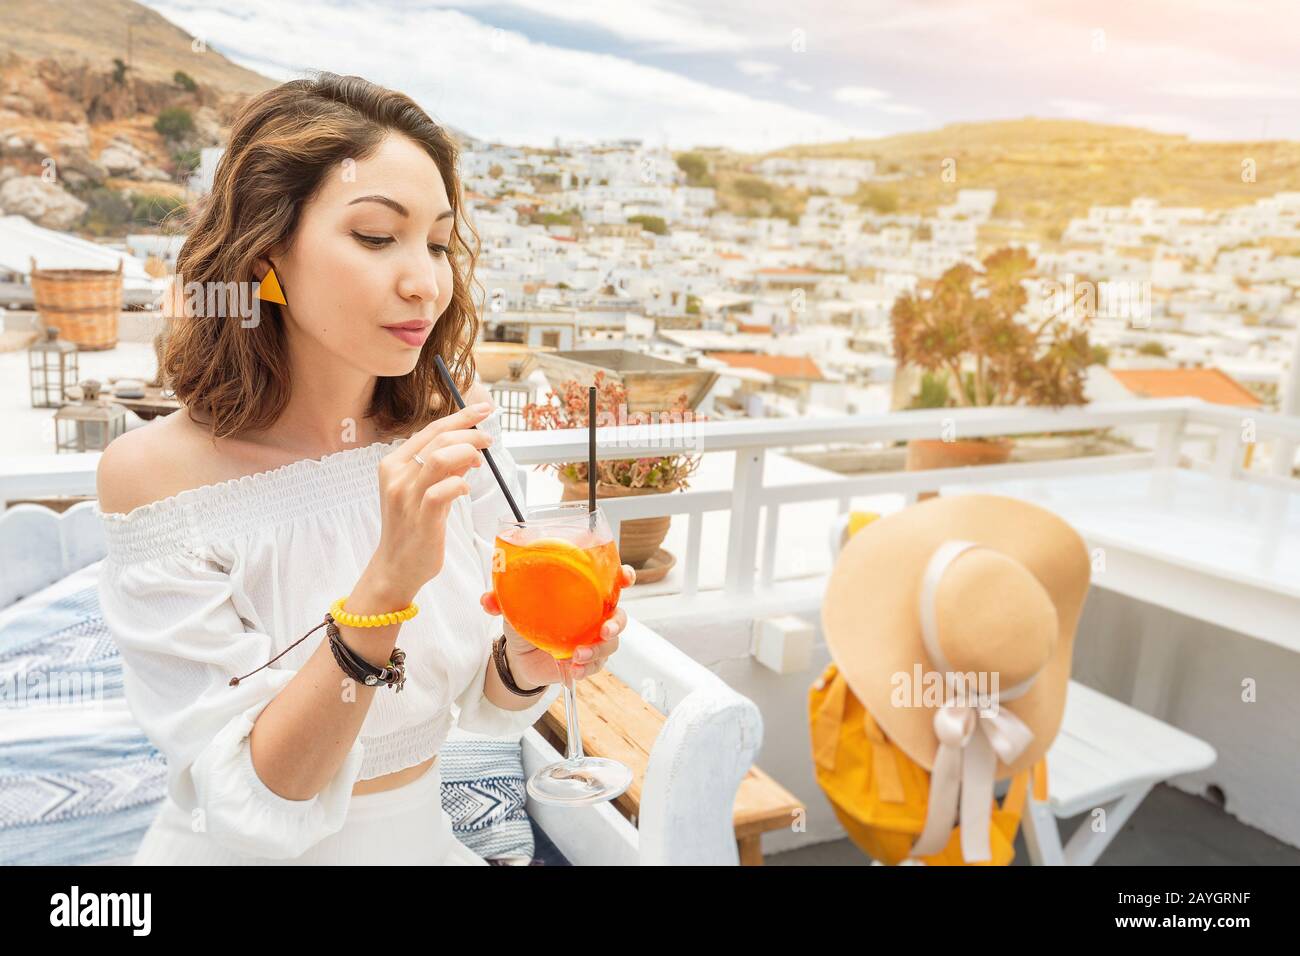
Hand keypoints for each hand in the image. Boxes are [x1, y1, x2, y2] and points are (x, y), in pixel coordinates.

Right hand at [368, 401, 495, 598]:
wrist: (396, 565)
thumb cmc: (412, 526)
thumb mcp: (424, 489)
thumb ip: (444, 468)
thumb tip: (470, 447)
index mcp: (393, 464)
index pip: (430, 430)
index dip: (460, 417)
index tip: (484, 410)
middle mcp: (396, 476)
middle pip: (439, 439)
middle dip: (470, 433)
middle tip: (489, 439)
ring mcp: (407, 497)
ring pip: (439, 459)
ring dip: (467, 453)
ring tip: (480, 461)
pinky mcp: (421, 518)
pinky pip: (443, 491)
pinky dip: (460, 484)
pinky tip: (466, 489)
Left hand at [480, 564, 636, 687]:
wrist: (519, 659)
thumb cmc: (525, 623)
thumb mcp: (514, 609)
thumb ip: (502, 601)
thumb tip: (487, 600)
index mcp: (583, 595)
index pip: (612, 582)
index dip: (624, 577)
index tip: (626, 578)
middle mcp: (593, 616)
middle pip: (618, 616)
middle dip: (616, 623)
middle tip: (603, 630)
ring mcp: (593, 640)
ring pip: (610, 645)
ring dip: (597, 651)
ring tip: (577, 657)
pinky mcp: (588, 662)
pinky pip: (596, 666)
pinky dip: (586, 669)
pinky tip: (573, 671)